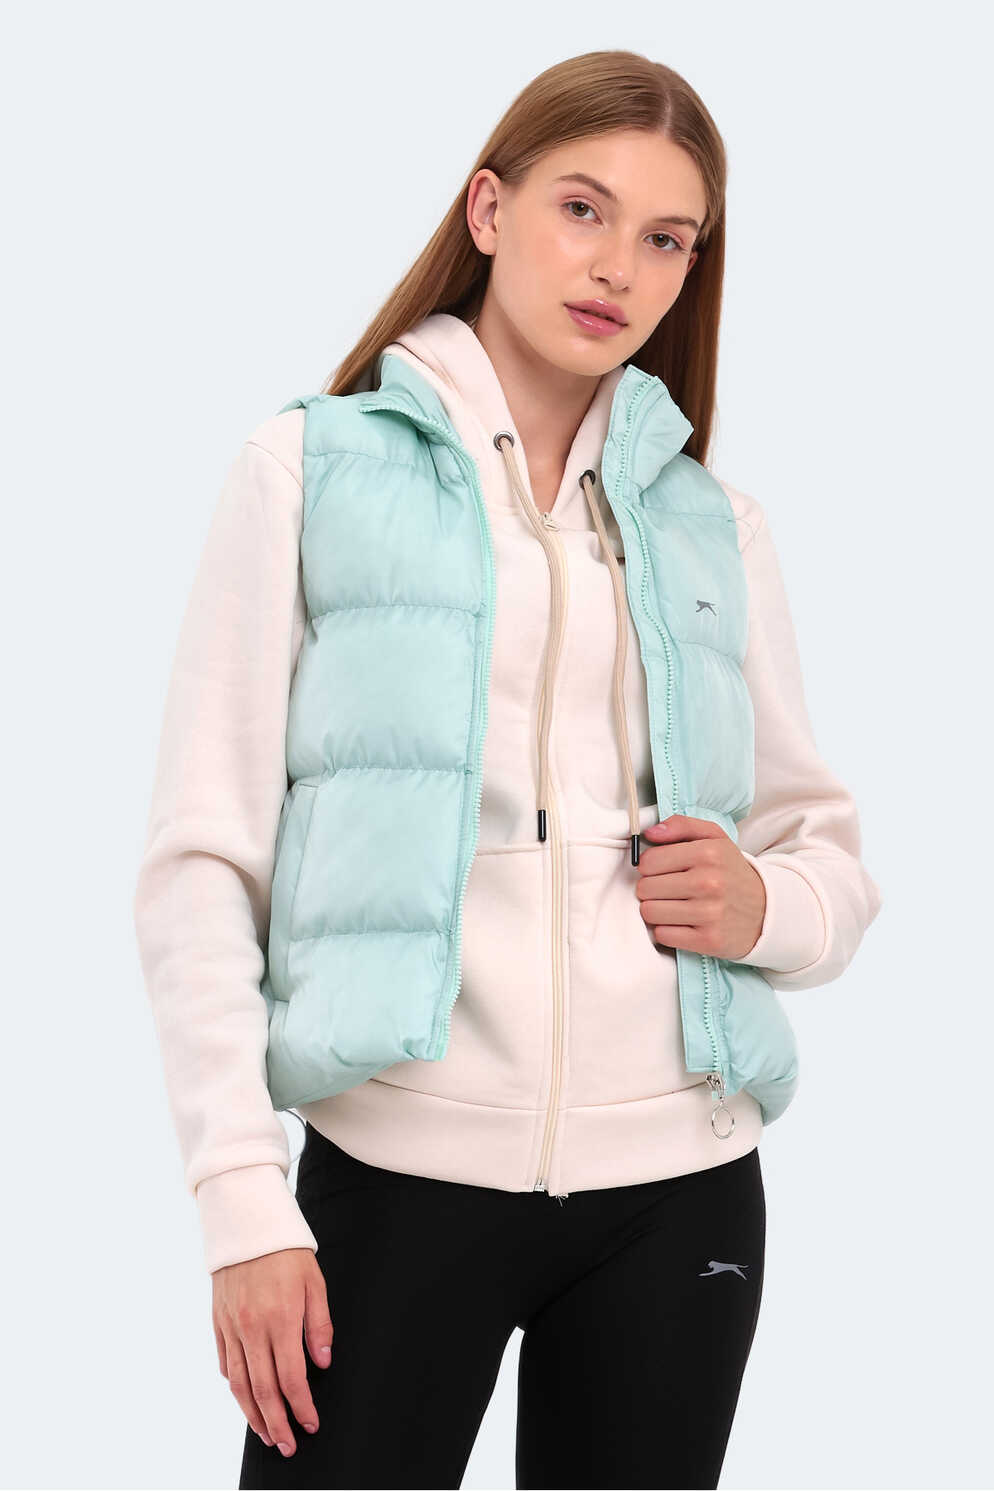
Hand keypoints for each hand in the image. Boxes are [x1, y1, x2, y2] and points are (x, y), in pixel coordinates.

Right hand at [212, 1247, 332, 1458]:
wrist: (246, 1225)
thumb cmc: (286, 1252)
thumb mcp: (314, 1281)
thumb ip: (319, 1323)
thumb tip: (322, 1362)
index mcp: (281, 1319)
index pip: (291, 1378)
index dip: (301, 1406)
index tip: (310, 1424)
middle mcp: (253, 1328)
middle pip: (263, 1390)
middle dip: (276, 1423)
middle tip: (287, 1446)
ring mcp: (232, 1327)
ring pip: (240, 1384)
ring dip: (253, 1414)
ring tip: (266, 1434)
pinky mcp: (219, 1322)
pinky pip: (226, 1363)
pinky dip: (236, 1385)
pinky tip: (246, 1396)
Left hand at [635, 814, 765, 960]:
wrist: (767, 911)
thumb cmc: (732, 873)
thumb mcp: (715, 839)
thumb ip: (682, 825)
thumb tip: (650, 833)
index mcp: (708, 853)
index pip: (648, 861)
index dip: (650, 866)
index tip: (662, 870)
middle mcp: (709, 882)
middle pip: (646, 888)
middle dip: (651, 889)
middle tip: (669, 890)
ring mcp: (710, 913)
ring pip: (650, 912)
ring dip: (657, 910)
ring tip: (674, 906)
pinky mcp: (708, 940)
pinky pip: (663, 935)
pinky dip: (668, 931)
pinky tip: (683, 923)